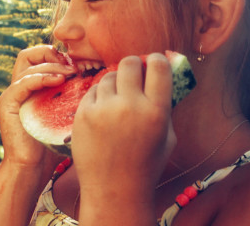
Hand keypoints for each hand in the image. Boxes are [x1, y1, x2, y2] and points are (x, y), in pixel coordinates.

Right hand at [0, 45, 72, 166]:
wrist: (32, 167)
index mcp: (31, 86)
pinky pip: (23, 82)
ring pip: (27, 63)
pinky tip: (58, 80)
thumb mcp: (67, 114)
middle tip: (73, 65)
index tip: (78, 64)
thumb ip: (75, 97)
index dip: (58, 54)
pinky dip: (41, 77)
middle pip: (29, 53)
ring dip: (51, 64)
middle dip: (52, 53)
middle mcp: (19, 86)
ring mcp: (12, 93)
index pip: (39, 56)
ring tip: (71, 72)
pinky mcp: (7, 103)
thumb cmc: (53, 144)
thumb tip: (101, 82)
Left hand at [71, 54, 175, 203]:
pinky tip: (103, 112)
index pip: (158, 66)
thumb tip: (163, 74)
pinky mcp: (83, 114)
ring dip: (114, 82)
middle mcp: (130, 106)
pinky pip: (92, 91)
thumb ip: (165, 106)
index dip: (156, 60)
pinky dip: (99, 97)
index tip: (153, 63)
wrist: (114, 189)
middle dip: (132, 65)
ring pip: (108, 76)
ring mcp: (103, 109)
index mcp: (156, 111)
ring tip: (117, 99)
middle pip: (129, 63)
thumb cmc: (145, 164)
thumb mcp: (167, 136)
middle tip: (133, 73)